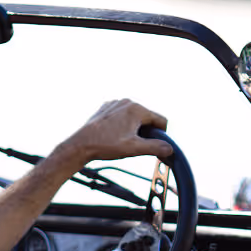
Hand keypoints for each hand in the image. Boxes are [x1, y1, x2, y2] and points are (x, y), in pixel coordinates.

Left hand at [57, 99, 171, 165]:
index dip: (162, 135)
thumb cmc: (106, 145)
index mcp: (137, 109)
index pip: (161, 120)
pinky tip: (113, 135)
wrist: (80, 145)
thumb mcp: (134, 149)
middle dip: (146, 132)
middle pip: (147, 118)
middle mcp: (127, 101)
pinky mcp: (106, 108)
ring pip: (134, 116)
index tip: (156, 146)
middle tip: (135, 146)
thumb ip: (155, 148)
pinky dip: (122, 125)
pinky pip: (122, 116)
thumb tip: (169, 149)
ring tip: (122, 141)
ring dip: (134, 129)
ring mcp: (115, 103)